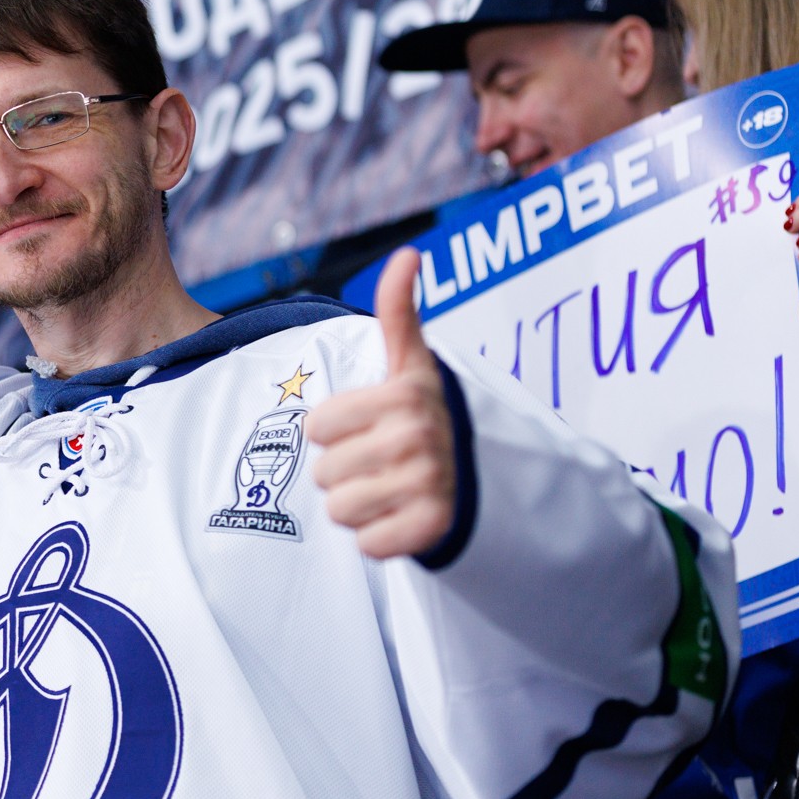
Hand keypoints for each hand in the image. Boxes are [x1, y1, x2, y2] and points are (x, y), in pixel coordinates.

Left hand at [305, 249, 457, 558]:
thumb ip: (399, 312)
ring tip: (391, 489)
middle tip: (383, 463)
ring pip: (339, 510)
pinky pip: (367, 545)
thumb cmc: (426, 416)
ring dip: (359, 506)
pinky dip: (380, 538)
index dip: (336, 429)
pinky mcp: (433, 530)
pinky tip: (404, 517)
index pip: (316, 425)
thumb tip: (407, 252)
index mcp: (404, 396)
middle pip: (323, 472)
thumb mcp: (414, 365)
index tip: (372, 425)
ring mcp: (429, 485)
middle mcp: (418, 438)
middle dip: (345, 471)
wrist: (481, 477)